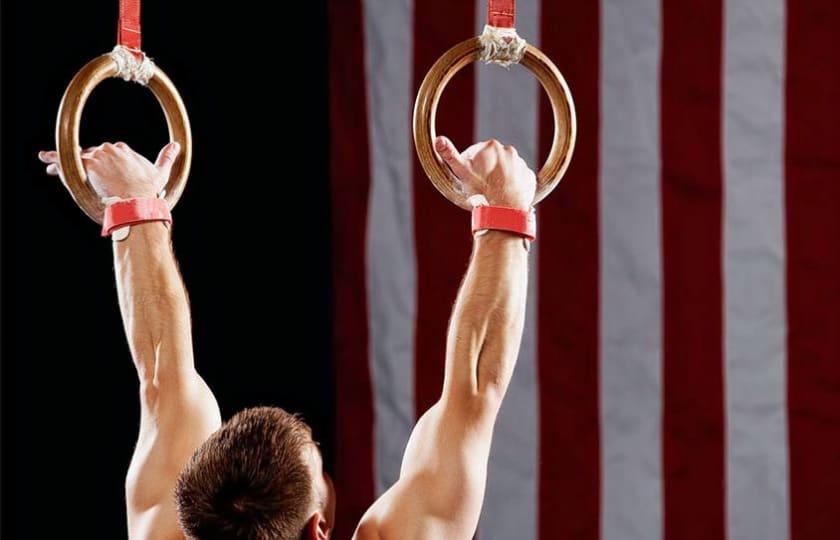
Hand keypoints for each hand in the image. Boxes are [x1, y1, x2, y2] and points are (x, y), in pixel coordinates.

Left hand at [38, 141, 180, 199]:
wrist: (137, 201)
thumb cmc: (148, 192)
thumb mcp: (160, 174)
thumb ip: (166, 158)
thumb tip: (176, 145)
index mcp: (123, 150)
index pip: (106, 153)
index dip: (99, 162)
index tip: (96, 171)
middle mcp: (109, 149)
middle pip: (89, 154)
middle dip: (81, 164)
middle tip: (76, 176)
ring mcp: (97, 155)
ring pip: (75, 157)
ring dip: (65, 164)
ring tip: (54, 170)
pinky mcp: (86, 163)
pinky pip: (64, 159)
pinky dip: (53, 158)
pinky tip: (45, 158)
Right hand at [435, 136, 535, 209]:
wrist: (505, 210)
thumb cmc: (481, 191)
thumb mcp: (461, 172)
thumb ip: (449, 155)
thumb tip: (438, 140)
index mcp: (491, 146)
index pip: (474, 154)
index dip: (467, 167)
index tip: (467, 179)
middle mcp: (509, 151)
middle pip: (491, 161)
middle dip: (484, 171)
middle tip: (479, 188)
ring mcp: (521, 164)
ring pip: (505, 170)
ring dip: (498, 178)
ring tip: (492, 193)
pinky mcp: (529, 177)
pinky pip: (518, 180)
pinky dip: (512, 186)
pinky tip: (505, 195)